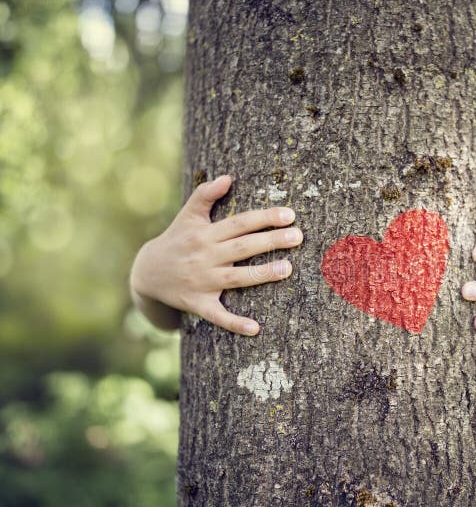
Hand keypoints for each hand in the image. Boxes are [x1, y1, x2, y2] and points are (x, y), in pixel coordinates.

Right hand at [130, 175, 302, 335]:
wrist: (146, 274)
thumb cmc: (176, 240)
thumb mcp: (187, 216)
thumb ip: (205, 195)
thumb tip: (227, 177)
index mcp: (205, 234)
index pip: (239, 223)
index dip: (264, 218)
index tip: (289, 215)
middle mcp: (204, 257)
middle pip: (242, 248)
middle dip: (271, 241)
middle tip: (298, 236)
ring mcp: (202, 282)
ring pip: (236, 279)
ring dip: (262, 275)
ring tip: (288, 269)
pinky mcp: (198, 304)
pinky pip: (218, 316)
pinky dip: (235, 323)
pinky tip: (255, 328)